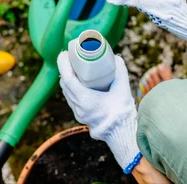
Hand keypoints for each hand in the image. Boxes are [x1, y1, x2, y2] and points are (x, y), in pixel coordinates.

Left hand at [57, 52, 139, 171]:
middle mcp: (78, 107)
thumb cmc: (122, 112)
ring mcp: (78, 112)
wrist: (122, 132)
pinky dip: (72, 87)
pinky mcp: (81, 115)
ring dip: (68, 78)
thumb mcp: (123, 88)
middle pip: (65, 84)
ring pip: (67, 92)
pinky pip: (71, 98)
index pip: (68, 79)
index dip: (63, 64)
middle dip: (65, 68)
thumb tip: (116, 58)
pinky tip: (79, 81)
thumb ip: (120, 72)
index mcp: (85, 100)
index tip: (65, 53)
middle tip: (71, 57)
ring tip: (74, 67)